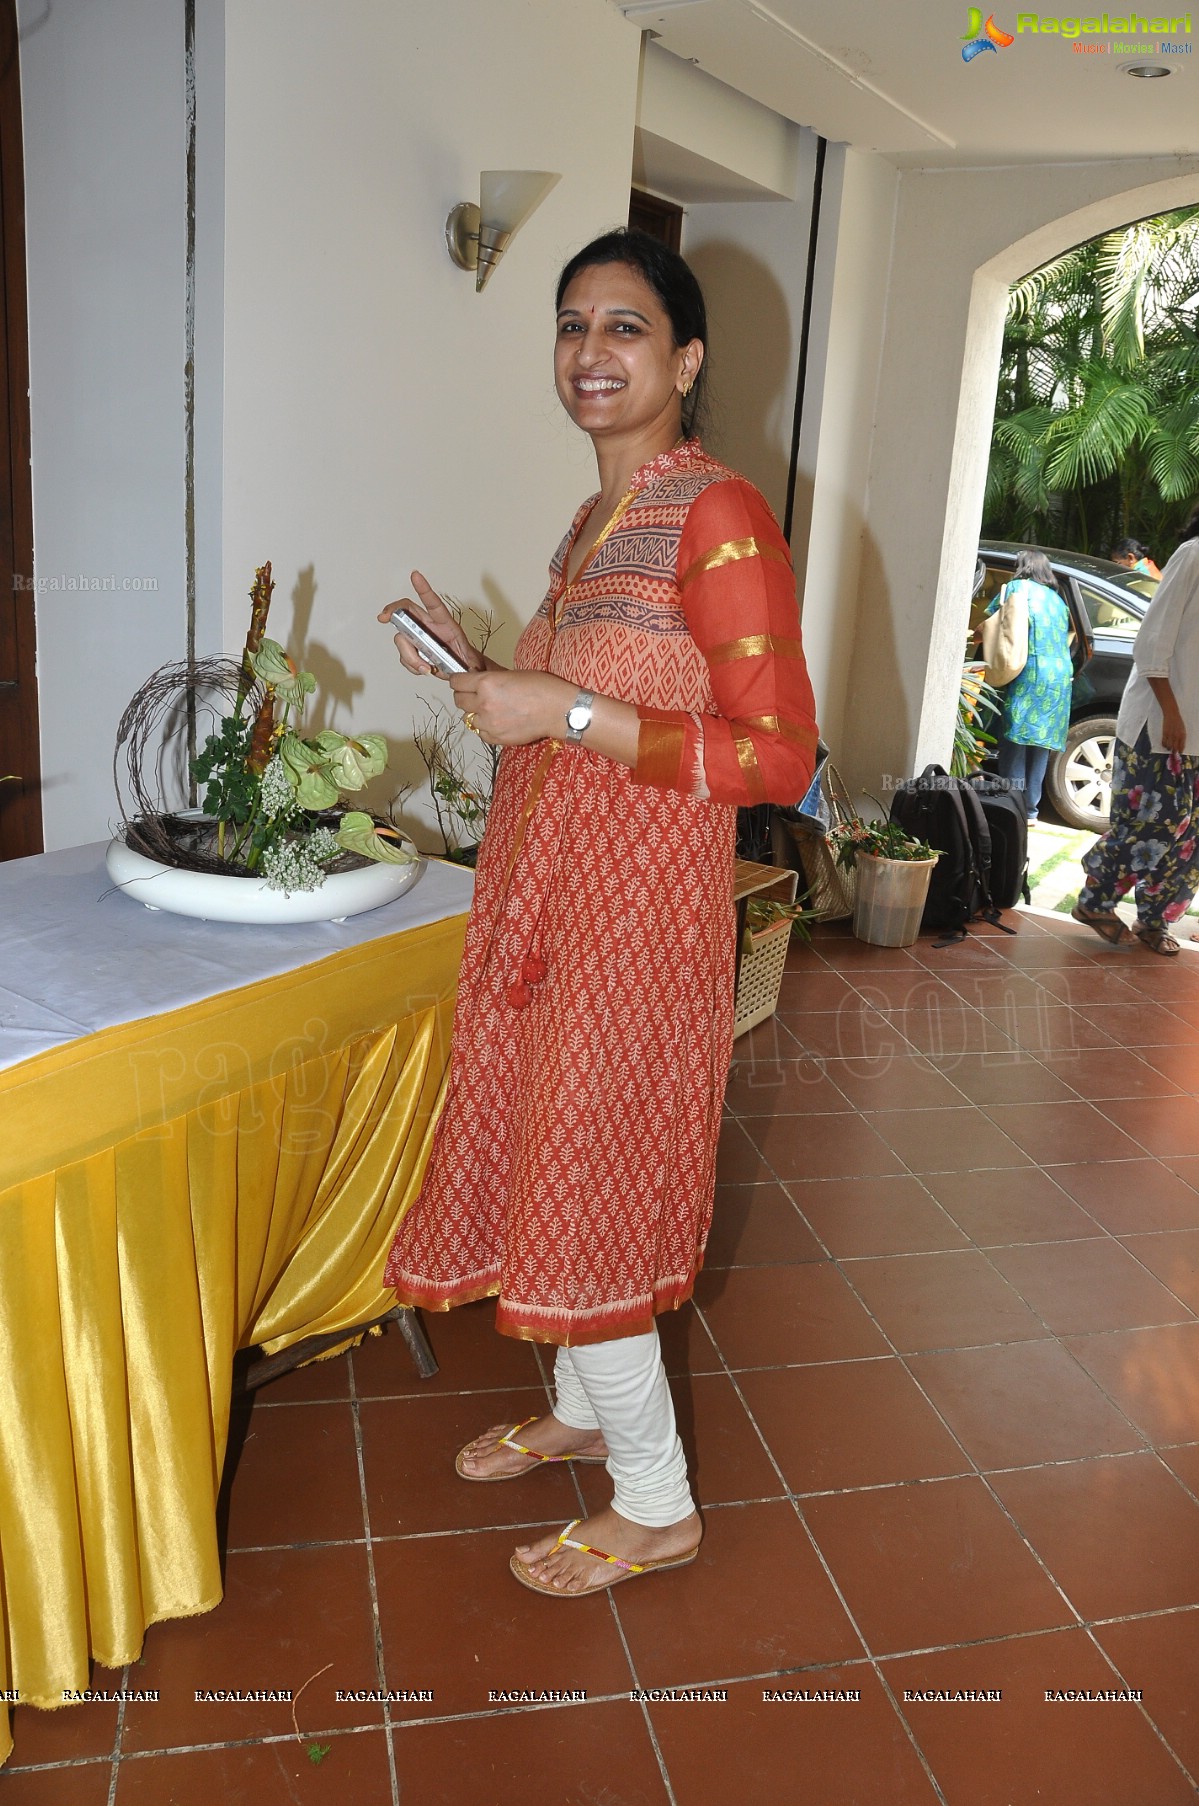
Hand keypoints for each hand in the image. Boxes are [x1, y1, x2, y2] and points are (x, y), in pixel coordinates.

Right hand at [377, 571, 485, 677]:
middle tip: (384, 617)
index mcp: (445, 623)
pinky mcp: (415, 649)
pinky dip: (411, 664)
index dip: (423, 588)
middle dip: (392, 611)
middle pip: (406, 611)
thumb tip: (443, 670)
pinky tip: (423, 668)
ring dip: (410, 656)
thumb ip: (457, 664)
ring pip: (402, 639)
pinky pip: (404, 656)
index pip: (433, 603)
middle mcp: (429, 626)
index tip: (415, 576)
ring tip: (426, 667)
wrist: (462, 670)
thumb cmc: (465, 661)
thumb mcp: (467, 660)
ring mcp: (420, 637)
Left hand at [448, 669, 576, 746]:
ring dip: (476, 713)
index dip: (458, 680)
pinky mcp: (497, 738)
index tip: (461, 681)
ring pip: (469, 718)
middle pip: (459, 701)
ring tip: (491, 710)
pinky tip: (498, 721)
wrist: (559, 710)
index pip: (457, 682)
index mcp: (486, 683)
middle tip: (474, 694)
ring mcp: (489, 723)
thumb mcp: (512, 674)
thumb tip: (478, 680)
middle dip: (465, 696)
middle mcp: (484, 703)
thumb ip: (491, 679)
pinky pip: (481, 733)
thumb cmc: (542, 688)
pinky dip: (485, 728)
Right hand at [1161, 701, 1186, 753]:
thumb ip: (1182, 737)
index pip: (1182, 746)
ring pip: (1169, 746)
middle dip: (1174, 751)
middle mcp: (1177, 736)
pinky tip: (1165, 745)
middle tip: (1174, 752)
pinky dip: (1164, 745)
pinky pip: (1163, 742)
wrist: (1172, 715)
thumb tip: (1180, 744)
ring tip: (1169, 748)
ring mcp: (1170, 735)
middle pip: (1175, 748)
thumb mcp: (1183, 729)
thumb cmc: (1178, 721)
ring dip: (1169, 748)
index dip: (1180, 750)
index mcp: (1183, 735)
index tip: (1180, 752)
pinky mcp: (1164, 734)